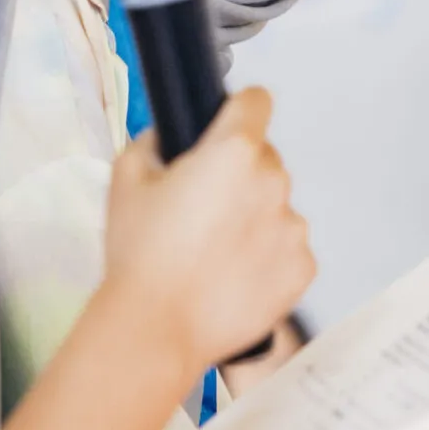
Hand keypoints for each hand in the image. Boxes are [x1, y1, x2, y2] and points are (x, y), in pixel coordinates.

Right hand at [104, 87, 313, 373]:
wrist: (156, 328)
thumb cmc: (140, 257)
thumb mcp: (126, 178)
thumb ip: (154, 142)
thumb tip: (171, 138)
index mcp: (233, 151)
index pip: (257, 101)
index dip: (238, 111)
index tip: (228, 126)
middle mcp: (273, 182)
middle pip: (265, 159)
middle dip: (239, 174)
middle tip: (202, 206)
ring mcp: (293, 228)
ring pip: (277, 205)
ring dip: (255, 217)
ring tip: (213, 251)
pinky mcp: (302, 268)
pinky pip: (288, 248)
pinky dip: (267, 257)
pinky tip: (231, 274)